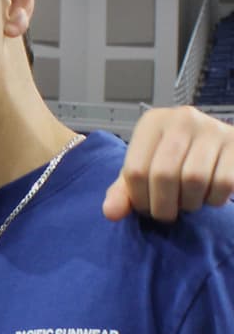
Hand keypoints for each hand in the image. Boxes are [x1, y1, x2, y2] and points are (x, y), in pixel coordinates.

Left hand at [103, 106, 233, 221]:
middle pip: (164, 175)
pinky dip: (214, 199)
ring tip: (186, 203)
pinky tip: (208, 196)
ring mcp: (214, 129)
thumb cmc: (172, 158)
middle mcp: (183, 119)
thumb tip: (111, 213)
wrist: (218, 146)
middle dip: (162, 206)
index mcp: (153, 122)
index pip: (135, 169)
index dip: (138, 199)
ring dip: (189, 203)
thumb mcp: (143, 169)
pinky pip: (224, 183)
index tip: (144, 208)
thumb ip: (124, 191)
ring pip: (195, 180)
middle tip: (165, 214)